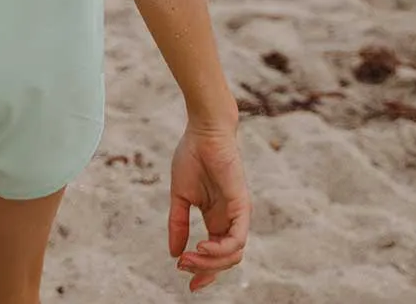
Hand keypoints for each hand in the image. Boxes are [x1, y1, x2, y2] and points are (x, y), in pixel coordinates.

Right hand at [168, 123, 249, 292]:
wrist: (203, 131)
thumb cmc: (191, 156)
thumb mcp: (180, 195)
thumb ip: (178, 224)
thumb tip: (174, 253)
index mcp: (215, 218)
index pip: (214, 255)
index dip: (203, 272)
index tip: (188, 285)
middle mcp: (229, 220)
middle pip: (224, 260)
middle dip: (204, 269)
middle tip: (183, 266)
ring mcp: (237, 214)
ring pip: (233, 254)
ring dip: (210, 261)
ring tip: (190, 256)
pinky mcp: (242, 205)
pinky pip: (238, 238)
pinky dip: (222, 248)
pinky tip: (203, 245)